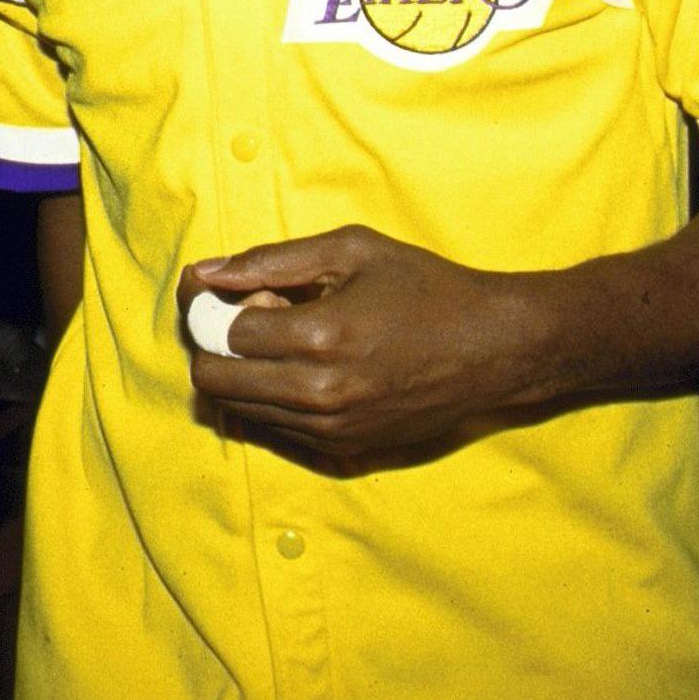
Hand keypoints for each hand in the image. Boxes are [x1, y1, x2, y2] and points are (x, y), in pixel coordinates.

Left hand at [180, 224, 545, 459]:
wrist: (493, 349)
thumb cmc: (426, 288)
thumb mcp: (352, 251)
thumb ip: (272, 260)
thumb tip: (205, 272)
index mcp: (322, 337)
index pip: (222, 334)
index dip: (213, 306)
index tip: (228, 289)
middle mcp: (320, 393)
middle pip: (214, 382)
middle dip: (214, 345)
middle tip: (253, 316)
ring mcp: (330, 429)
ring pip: (238, 409)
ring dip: (243, 372)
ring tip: (290, 339)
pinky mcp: (341, 449)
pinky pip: (272, 429)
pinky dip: (269, 397)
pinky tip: (307, 367)